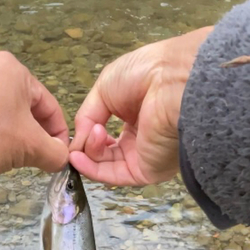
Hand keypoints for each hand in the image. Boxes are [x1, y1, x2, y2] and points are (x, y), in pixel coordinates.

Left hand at [0, 52, 68, 175]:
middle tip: (28, 162)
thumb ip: (53, 154)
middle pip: (24, 109)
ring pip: (0, 112)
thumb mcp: (26, 148)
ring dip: (7, 136)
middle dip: (30, 138)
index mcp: (16, 71)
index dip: (57, 138)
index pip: (50, 108)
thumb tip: (61, 159)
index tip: (55, 161)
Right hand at [69, 27, 212, 185]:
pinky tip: (78, 158)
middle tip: (78, 140)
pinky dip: (92, 169)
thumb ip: (86, 117)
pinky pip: (114, 176)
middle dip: (87, 146)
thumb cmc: (146, 74)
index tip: (78, 132)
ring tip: (83, 141)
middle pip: (105, 153)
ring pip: (106, 165)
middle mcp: (141, 138)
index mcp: (135, 116)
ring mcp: (143, 156)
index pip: (107, 135)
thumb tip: (75, 143)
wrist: (174, 83)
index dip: (89, 134)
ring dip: (89, 154)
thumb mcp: (104, 88)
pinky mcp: (145, 171)